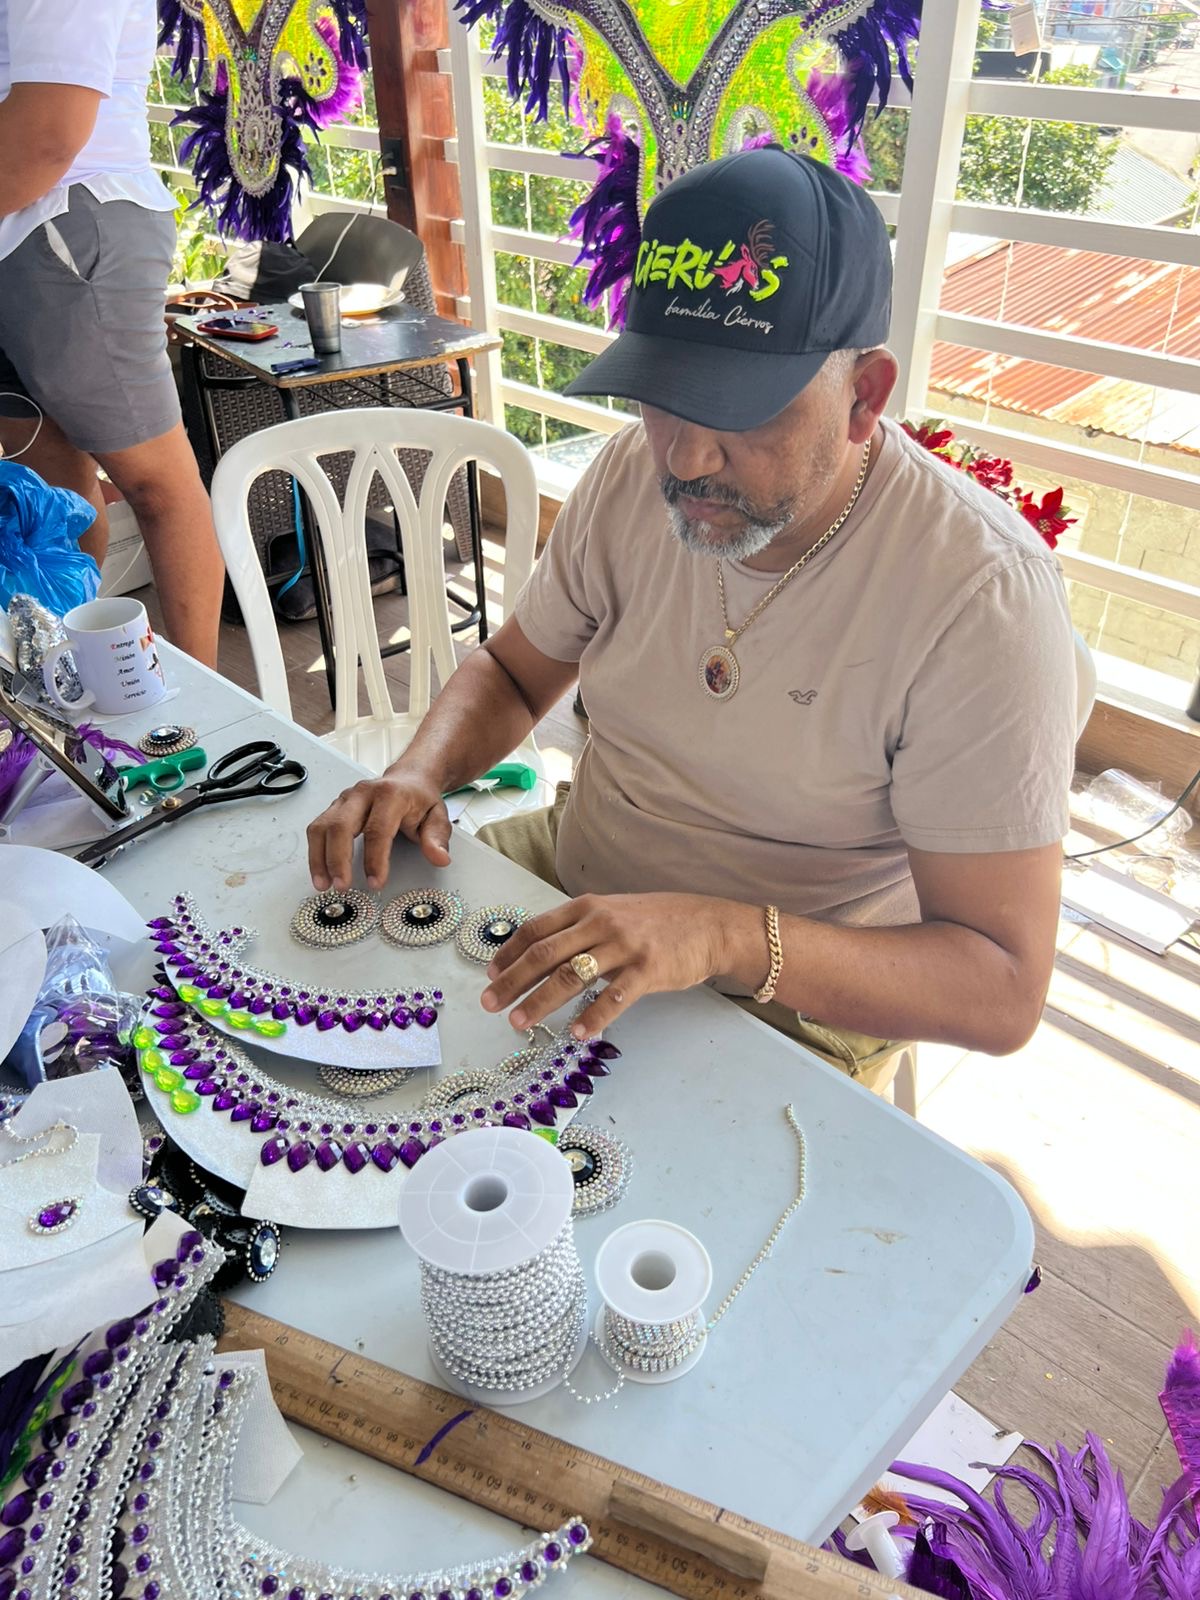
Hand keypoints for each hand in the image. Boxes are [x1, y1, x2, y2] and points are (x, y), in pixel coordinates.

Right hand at [307, 771, 450, 890]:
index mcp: (391, 795)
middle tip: (342, 886)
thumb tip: (439, 858)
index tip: (375, 882)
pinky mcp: (335, 807)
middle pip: (341, 826)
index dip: (375, 859)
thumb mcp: (438, 816)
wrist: (410, 778)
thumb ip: (437, 838)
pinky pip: (317, 829)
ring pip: (323, 827)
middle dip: (338, 859)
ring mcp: (346, 799)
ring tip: (324, 884)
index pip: (378, 829)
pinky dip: (316, 852)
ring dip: (319, 858)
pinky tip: (320, 872)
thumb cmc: (420, 798)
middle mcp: (364, 794)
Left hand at [480, 892, 729, 1036]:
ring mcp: (624, 945)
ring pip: (570, 976)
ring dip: (540, 1002)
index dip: (508, 953)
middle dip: (512, 981)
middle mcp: (600, 923)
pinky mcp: (648, 969)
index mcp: (588, 908)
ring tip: (519, 1023)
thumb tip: (542, 954)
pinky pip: (614, 997)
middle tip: (490, 1004)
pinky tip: (577, 1034)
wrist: (710, 924)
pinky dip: (594, 1017)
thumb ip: (580, 929)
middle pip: (544, 953)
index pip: (536, 929)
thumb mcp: (614, 913)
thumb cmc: (657, 922)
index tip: (490, 975)